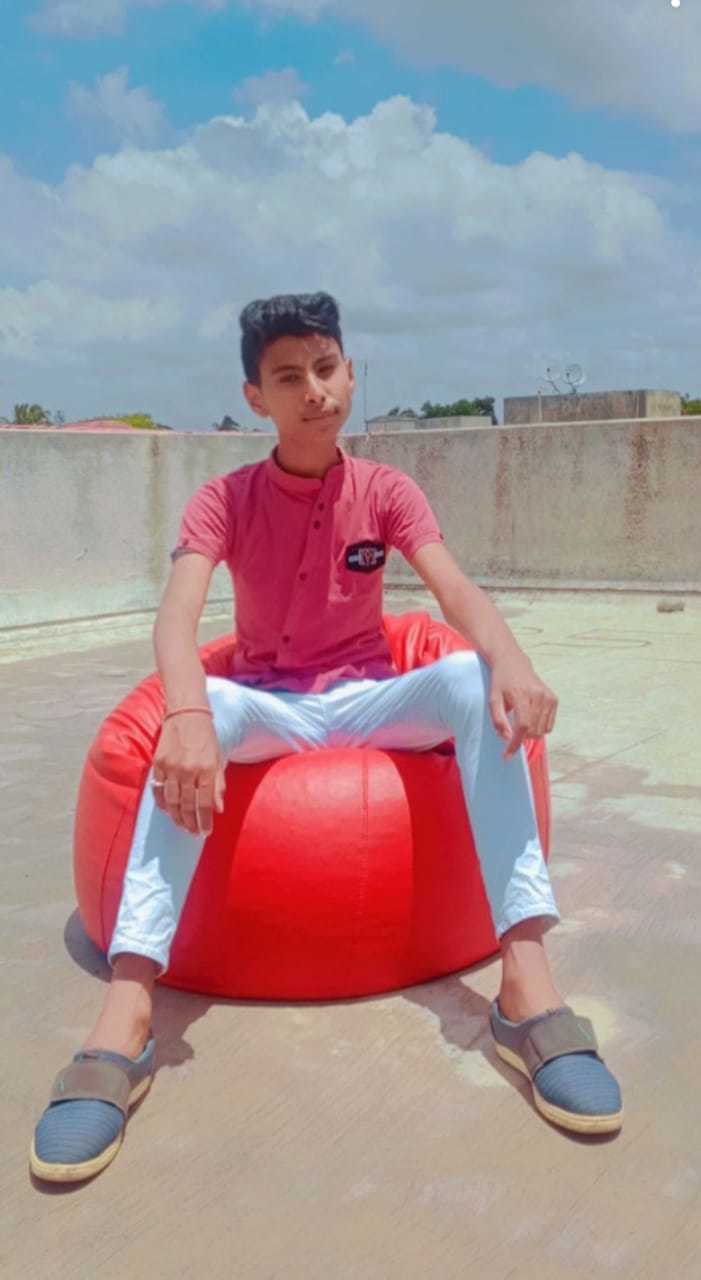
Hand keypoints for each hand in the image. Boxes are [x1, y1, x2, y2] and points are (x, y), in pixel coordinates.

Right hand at [151, 713, 225, 835]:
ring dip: (177, 817)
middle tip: (194, 833)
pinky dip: (162, 803)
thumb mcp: (218, 759)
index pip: (205, 803)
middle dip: (191, 823)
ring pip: (172, 801)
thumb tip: (218, 809)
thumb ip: (218, 785)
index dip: (205, 820)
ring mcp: (171, 767)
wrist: (186, 714)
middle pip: (187, 805)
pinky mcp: (158, 763)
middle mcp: (188, 770)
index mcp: (206, 769)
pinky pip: (159, 789)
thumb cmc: (205, 737)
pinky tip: (168, 810)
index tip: (206, 832)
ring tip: (182, 826)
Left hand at [488, 651, 557, 761]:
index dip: (515, 743)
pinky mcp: (554, 699)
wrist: (514, 664)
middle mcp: (539, 696)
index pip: (523, 726)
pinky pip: (549, 725)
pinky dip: (539, 728)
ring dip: (530, 734)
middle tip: (511, 732)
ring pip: (542, 730)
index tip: (507, 756)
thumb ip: (498, 720)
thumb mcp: (492, 700)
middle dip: (521, 738)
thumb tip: (507, 739)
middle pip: (533, 730)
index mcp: (522, 695)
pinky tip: (530, 718)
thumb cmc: (501, 683)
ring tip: (520, 723)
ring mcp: (548, 697)